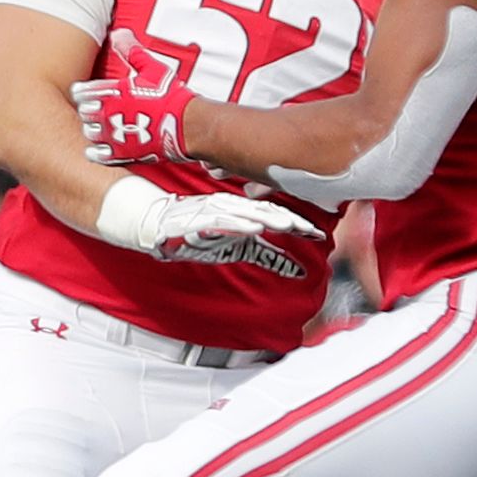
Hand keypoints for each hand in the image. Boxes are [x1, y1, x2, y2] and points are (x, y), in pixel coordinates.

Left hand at [75, 27, 199, 164]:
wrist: (185, 125)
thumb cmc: (169, 95)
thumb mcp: (151, 68)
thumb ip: (131, 51)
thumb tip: (118, 33)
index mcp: (111, 91)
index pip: (81, 91)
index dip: (83, 92)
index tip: (86, 92)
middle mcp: (107, 113)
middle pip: (84, 112)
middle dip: (89, 110)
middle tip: (96, 109)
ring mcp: (113, 135)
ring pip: (89, 132)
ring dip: (93, 129)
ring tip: (102, 126)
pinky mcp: (121, 153)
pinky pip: (98, 154)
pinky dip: (97, 150)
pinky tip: (103, 146)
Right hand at [153, 191, 324, 263]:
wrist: (158, 226)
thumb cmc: (199, 234)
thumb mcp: (239, 248)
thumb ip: (266, 255)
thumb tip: (297, 270)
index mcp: (244, 210)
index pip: (276, 214)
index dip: (298, 223)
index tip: (319, 234)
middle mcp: (233, 205)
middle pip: (267, 211)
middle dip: (289, 219)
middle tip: (310, 229)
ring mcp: (216, 209)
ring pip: (248, 213)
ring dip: (269, 218)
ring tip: (288, 225)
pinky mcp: (199, 218)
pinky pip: (222, 220)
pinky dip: (239, 223)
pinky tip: (253, 227)